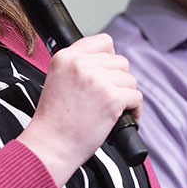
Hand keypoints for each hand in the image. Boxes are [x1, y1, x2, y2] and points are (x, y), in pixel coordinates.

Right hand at [17, 34, 142, 185]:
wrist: (50, 146)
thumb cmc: (54, 121)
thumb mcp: (57, 80)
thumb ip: (78, 67)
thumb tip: (108, 61)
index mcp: (65, 57)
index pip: (102, 41)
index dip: (110, 58)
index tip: (108, 73)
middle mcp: (81, 64)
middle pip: (120, 62)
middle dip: (118, 81)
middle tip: (109, 97)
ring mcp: (97, 80)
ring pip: (130, 79)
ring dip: (126, 95)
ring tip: (114, 109)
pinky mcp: (111, 98)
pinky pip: (136, 97)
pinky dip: (134, 109)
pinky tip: (124, 117)